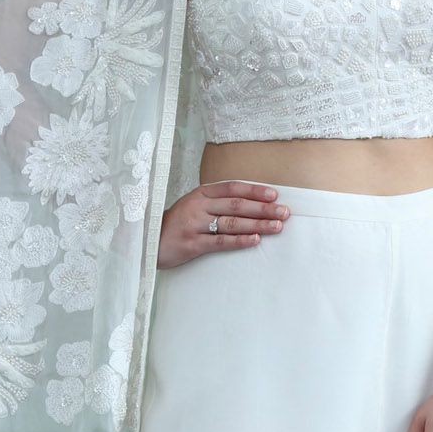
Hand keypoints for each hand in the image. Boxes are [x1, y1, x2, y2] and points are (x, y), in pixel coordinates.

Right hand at [158, 180, 289, 267]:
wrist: (148, 240)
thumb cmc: (177, 223)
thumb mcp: (194, 205)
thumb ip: (217, 202)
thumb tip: (252, 203)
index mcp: (201, 194)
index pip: (232, 187)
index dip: (254, 190)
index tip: (274, 195)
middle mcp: (198, 206)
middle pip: (236, 205)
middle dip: (263, 208)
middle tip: (284, 212)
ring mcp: (194, 224)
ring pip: (232, 223)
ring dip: (257, 224)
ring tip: (276, 226)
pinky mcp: (192, 243)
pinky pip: (220, 241)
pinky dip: (240, 240)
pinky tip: (255, 240)